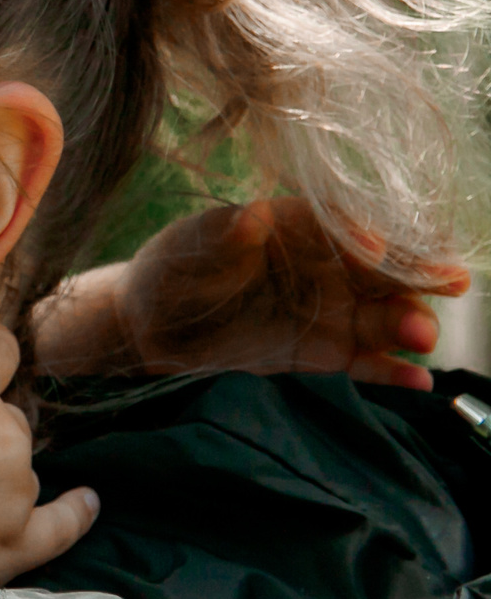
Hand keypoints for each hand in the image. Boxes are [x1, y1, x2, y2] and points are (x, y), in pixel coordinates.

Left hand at [32, 199, 465, 389]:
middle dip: (419, 275)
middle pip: (386, 270)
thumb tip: (253, 215)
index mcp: (299, 226)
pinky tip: (417, 383)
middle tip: (449, 284)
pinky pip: (367, 364)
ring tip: (421, 337)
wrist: (148, 329)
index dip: (370, 233)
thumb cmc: (170, 271)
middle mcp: (328, 267)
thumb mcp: (190, 249)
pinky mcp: (324, 356)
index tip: (379, 247)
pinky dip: (392, 373)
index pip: (348, 225)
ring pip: (386, 316)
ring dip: (411, 323)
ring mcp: (332, 313)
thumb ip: (223, 236)